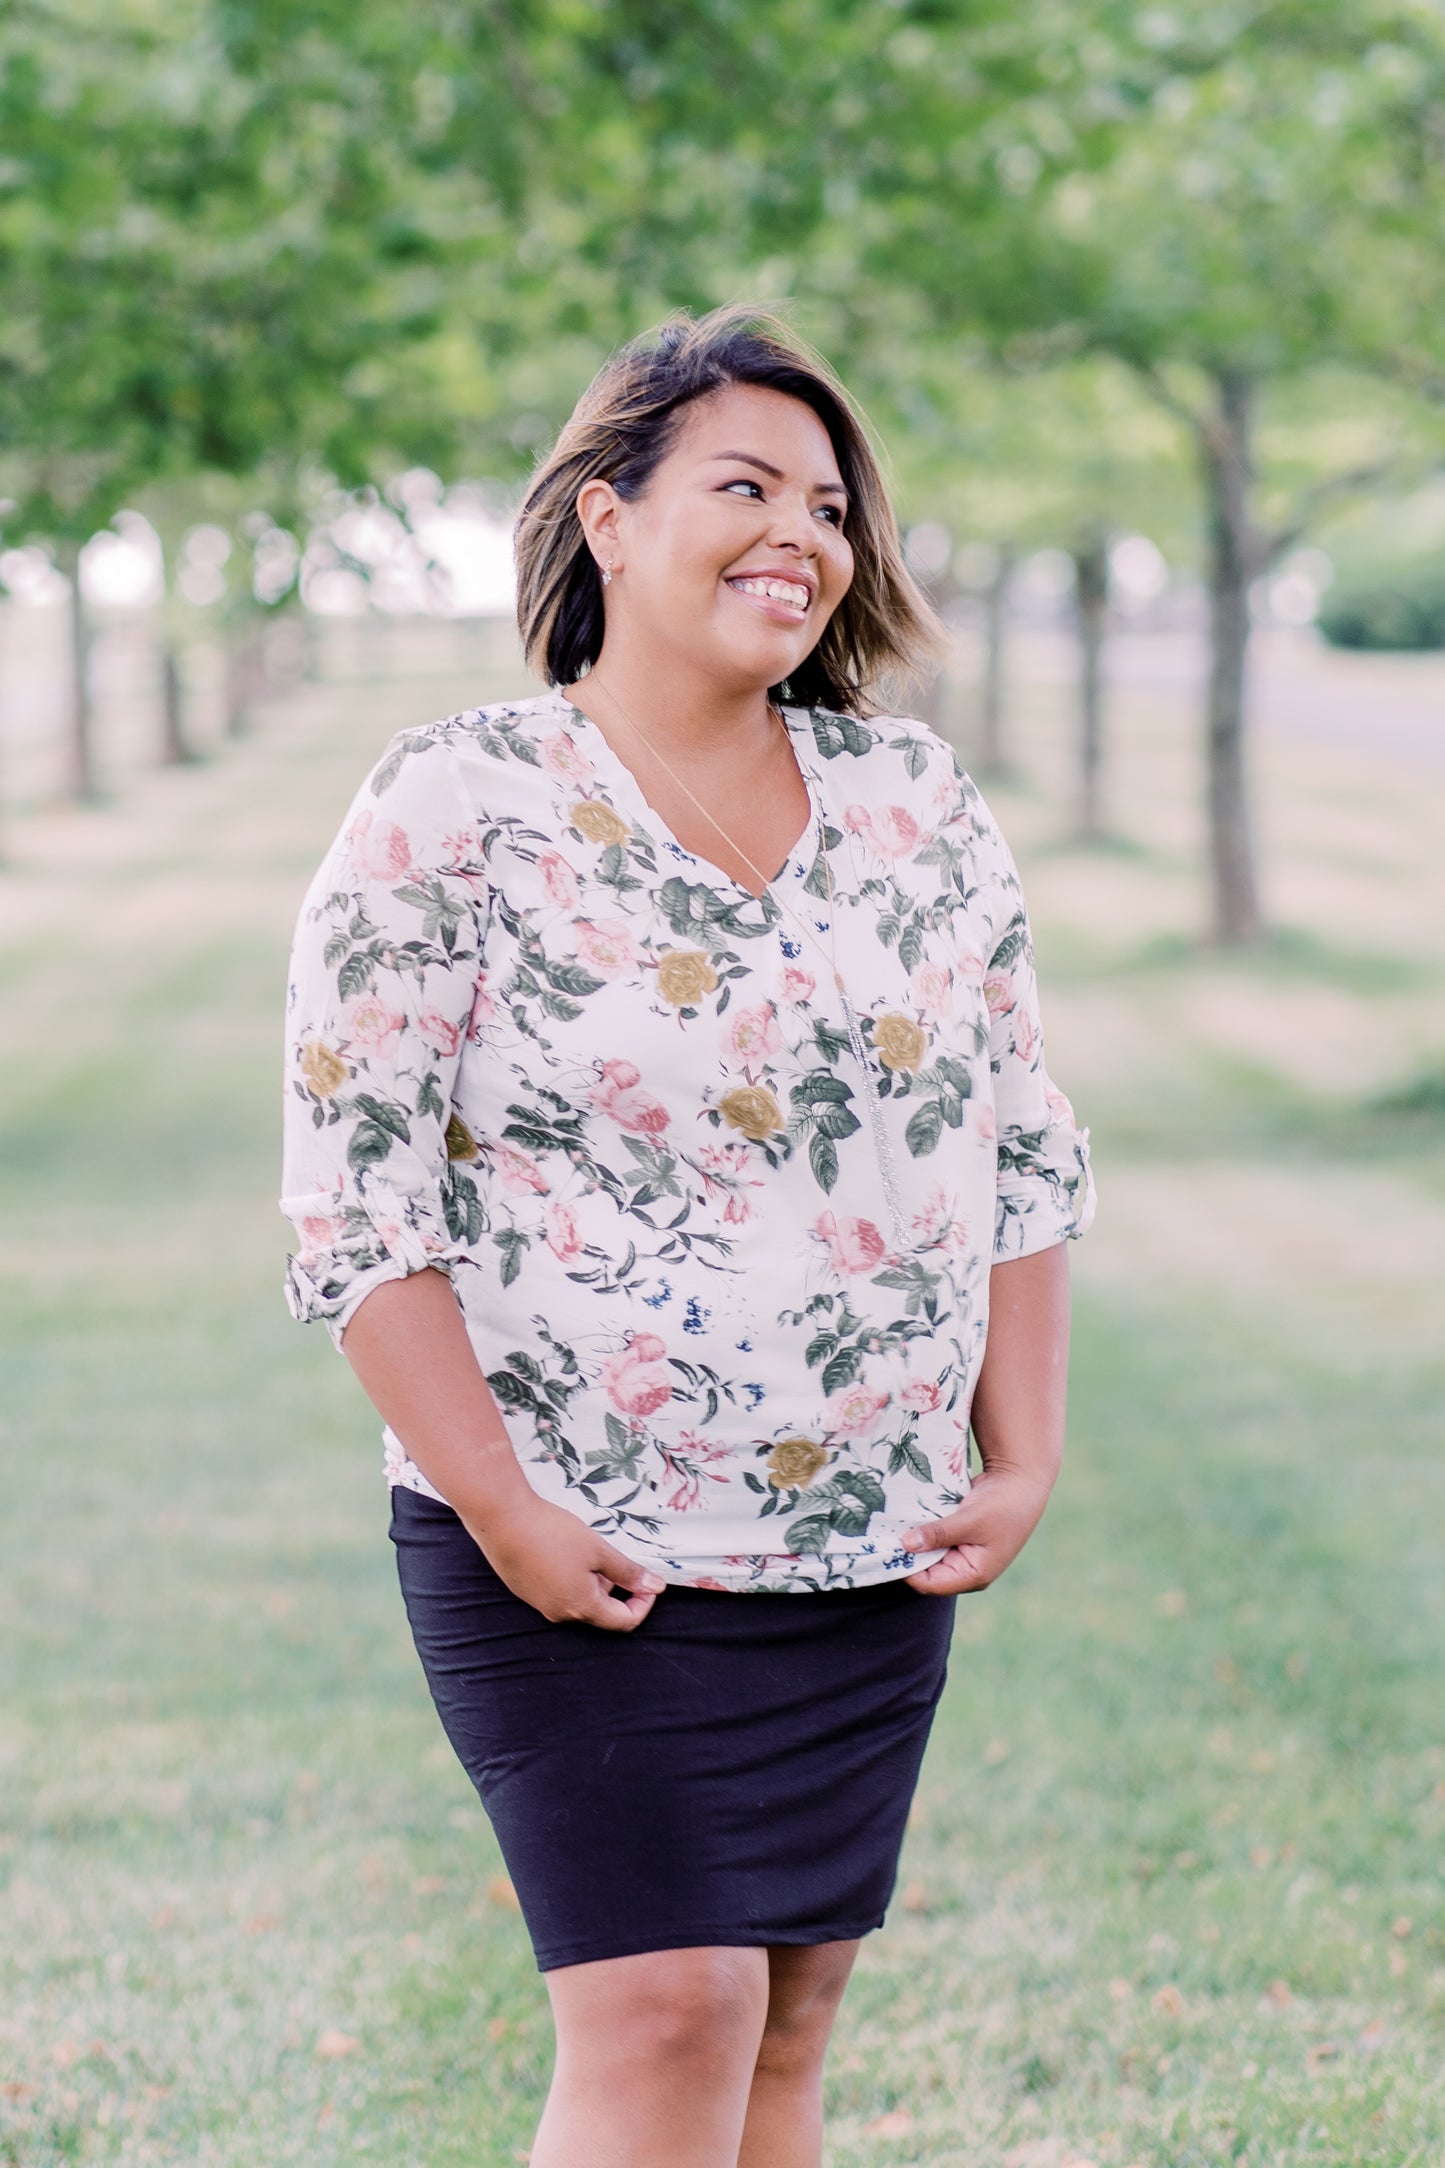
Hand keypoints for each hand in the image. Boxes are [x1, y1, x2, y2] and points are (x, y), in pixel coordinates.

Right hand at [463, 1491, 665, 1631]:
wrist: (503, 1521)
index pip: (624, 1622)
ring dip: (593, 1582)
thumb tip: (657, 1588)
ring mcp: (541, 1605)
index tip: (646, 1579)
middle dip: (615, 1588)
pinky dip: (572, 1579)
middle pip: (601, 1612)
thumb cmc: (553, 1534)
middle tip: (611, 1556)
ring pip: (579, 1601)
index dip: (643, 1603)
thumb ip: (628, 1572)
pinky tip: (565, 1551)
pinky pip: (559, 1593)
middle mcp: (561, 1614)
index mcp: (582, 1607)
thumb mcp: (598, 1550)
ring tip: (587, 1549)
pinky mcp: (527, 1592)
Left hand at [902, 1467, 1053, 1595]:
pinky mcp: (959, 1538)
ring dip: (914, 1542)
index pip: (929, 1584)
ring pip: (928, 1555)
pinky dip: (923, 1532)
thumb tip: (905, 1545)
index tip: (887, 1549)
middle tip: (885, 1536)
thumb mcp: (970, 1521)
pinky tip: (907, 1519)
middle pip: (926, 1571)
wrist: (1021, 1480)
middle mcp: (966, 1570)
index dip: (906, 1570)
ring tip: (893, 1527)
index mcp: (973, 1575)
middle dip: (908, 1555)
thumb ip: (938, 1534)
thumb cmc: (1003, 1506)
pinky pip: (934, 1541)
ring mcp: (963, 1554)